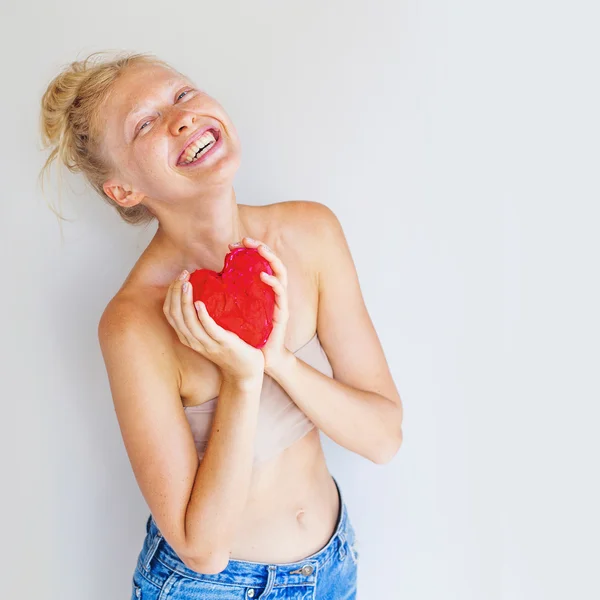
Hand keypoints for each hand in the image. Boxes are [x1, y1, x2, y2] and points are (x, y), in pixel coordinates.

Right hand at [163, 269, 264, 383]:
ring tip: (187, 283)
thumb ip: (205, 318)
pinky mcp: (223, 344)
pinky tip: (199, 303)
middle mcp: (194, 341)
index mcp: (188, 337)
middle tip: (183, 274)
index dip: (171, 294)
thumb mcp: (212, 334)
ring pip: (188, 322)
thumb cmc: (230, 350)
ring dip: (185, 300)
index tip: (179, 278)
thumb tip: (205, 291)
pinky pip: (209, 330)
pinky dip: (202, 316)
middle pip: (176, 315)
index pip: (170, 314)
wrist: (245, 372)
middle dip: (176, 292)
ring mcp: (207, 344)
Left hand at [228, 237, 290, 374]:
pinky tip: (264, 276)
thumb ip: (228, 296)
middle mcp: (274, 292)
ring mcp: (281, 302)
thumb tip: (208, 281)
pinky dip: (273, 282)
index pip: (261, 263)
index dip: (250, 250)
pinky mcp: (283, 313)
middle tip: (247, 239)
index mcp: (263, 290)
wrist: (259, 359)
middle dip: (262, 247)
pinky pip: (281, 294)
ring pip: (282, 272)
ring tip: (260, 249)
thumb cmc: (247, 336)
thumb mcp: (235, 311)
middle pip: (273, 262)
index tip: (233, 244)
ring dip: (271, 258)